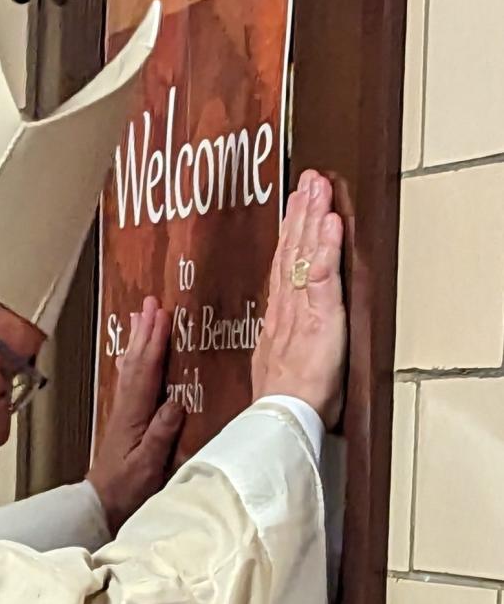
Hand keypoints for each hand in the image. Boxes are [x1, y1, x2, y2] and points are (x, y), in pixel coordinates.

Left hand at [89, 297, 185, 533]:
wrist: (100, 506)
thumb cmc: (126, 490)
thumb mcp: (148, 465)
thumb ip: (161, 434)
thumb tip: (176, 402)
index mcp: (134, 415)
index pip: (146, 371)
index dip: (155, 342)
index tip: (162, 314)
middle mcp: (127, 409)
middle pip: (136, 362)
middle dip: (144, 331)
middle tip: (150, 301)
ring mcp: (124, 414)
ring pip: (131, 369)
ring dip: (137, 341)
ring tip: (140, 316)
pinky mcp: (125, 422)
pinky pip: (131, 382)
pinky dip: (135, 362)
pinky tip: (136, 356)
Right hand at [252, 170, 346, 428]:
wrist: (279, 422)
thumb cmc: (282, 407)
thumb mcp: (275, 373)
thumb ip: (277, 351)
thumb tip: (275, 344)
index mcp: (275, 325)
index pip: (281, 271)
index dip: (286, 238)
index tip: (291, 209)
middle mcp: (284, 312)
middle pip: (289, 255)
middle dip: (298, 216)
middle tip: (305, 181)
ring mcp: (300, 313)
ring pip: (302, 257)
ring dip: (311, 219)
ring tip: (317, 188)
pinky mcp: (319, 320)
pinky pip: (321, 277)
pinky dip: (325, 248)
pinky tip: (329, 222)